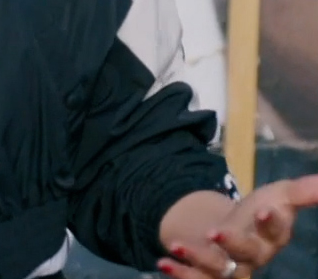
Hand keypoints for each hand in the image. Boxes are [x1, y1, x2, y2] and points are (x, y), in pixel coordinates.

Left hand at [158, 175, 317, 277]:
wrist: (236, 232)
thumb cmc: (259, 215)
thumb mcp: (277, 196)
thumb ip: (299, 191)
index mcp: (271, 237)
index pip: (276, 232)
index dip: (271, 223)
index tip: (263, 210)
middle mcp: (253, 256)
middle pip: (247, 255)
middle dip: (233, 244)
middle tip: (216, 231)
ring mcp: (230, 268)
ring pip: (218, 271)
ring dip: (197, 259)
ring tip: (177, 244)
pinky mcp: (207, 274)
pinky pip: (194, 278)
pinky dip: (179, 273)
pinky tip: (162, 261)